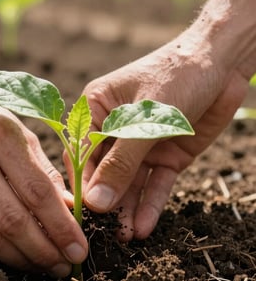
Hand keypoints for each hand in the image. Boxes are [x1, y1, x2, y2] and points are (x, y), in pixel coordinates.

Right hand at [0, 79, 86, 276]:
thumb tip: (69, 209)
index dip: (62, 226)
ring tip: (45, 266)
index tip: (79, 249)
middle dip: (45, 251)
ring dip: (21, 259)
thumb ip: (44, 170)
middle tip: (67, 266)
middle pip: (13, 220)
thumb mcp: (18, 131)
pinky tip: (15, 255)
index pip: (37, 191)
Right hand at [67, 40, 249, 241]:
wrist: (221, 66)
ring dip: (127, 209)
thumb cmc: (175, 76)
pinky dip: (151, 203)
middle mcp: (115, 129)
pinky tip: (145, 226)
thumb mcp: (144, 118)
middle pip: (104, 171)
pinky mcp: (164, 155)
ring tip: (125, 237)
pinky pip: (155, 183)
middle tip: (104, 233)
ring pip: (129, 182)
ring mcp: (140, 144)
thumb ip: (120, 162)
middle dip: (105, 201)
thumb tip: (96, 200)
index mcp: (97, 108)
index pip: (81, 152)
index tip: (82, 214)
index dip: (82, 183)